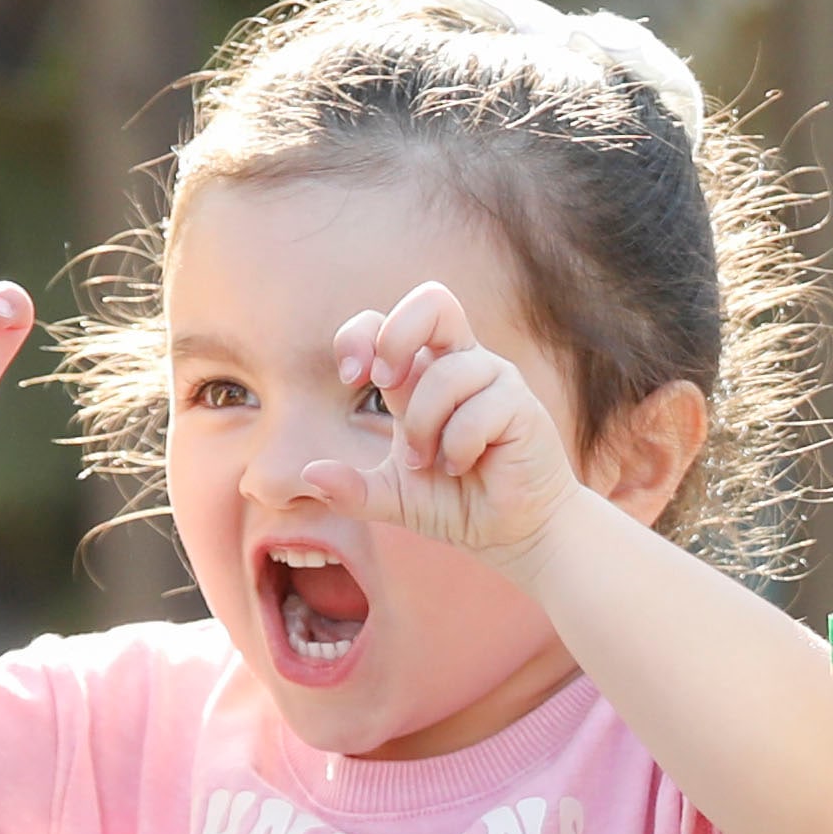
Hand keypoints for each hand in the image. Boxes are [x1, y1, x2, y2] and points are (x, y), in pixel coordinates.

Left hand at [298, 278, 577, 567]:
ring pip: (445, 373)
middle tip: (385, 384)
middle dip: (398, 336)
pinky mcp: (522, 405)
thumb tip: (310, 475)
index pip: (385, 322)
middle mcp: (459, 365)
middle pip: (433, 300)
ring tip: (433, 462)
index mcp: (422, 375)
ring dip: (425, 426)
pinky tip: (466, 466)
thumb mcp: (392, 497)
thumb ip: (352, 489)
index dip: (360, 335)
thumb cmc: (457, 503)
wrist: (513, 533)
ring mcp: (494, 380)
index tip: (352, 377)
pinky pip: (478, 410)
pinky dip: (459, 445)